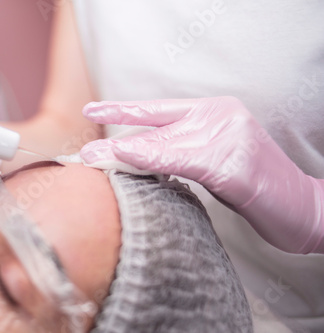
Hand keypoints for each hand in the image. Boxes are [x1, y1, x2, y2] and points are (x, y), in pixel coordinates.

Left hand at [80, 97, 323, 253]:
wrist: (303, 206)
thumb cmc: (254, 186)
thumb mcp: (213, 160)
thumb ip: (179, 151)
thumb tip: (133, 157)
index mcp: (214, 111)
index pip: (158, 109)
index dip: (122, 108)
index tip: (92, 108)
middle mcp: (220, 116)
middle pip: (155, 129)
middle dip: (116, 140)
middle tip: (84, 151)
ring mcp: (229, 137)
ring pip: (164, 145)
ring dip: (125, 155)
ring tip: (94, 160)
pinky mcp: (234, 165)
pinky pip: (182, 163)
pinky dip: (153, 163)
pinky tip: (127, 162)